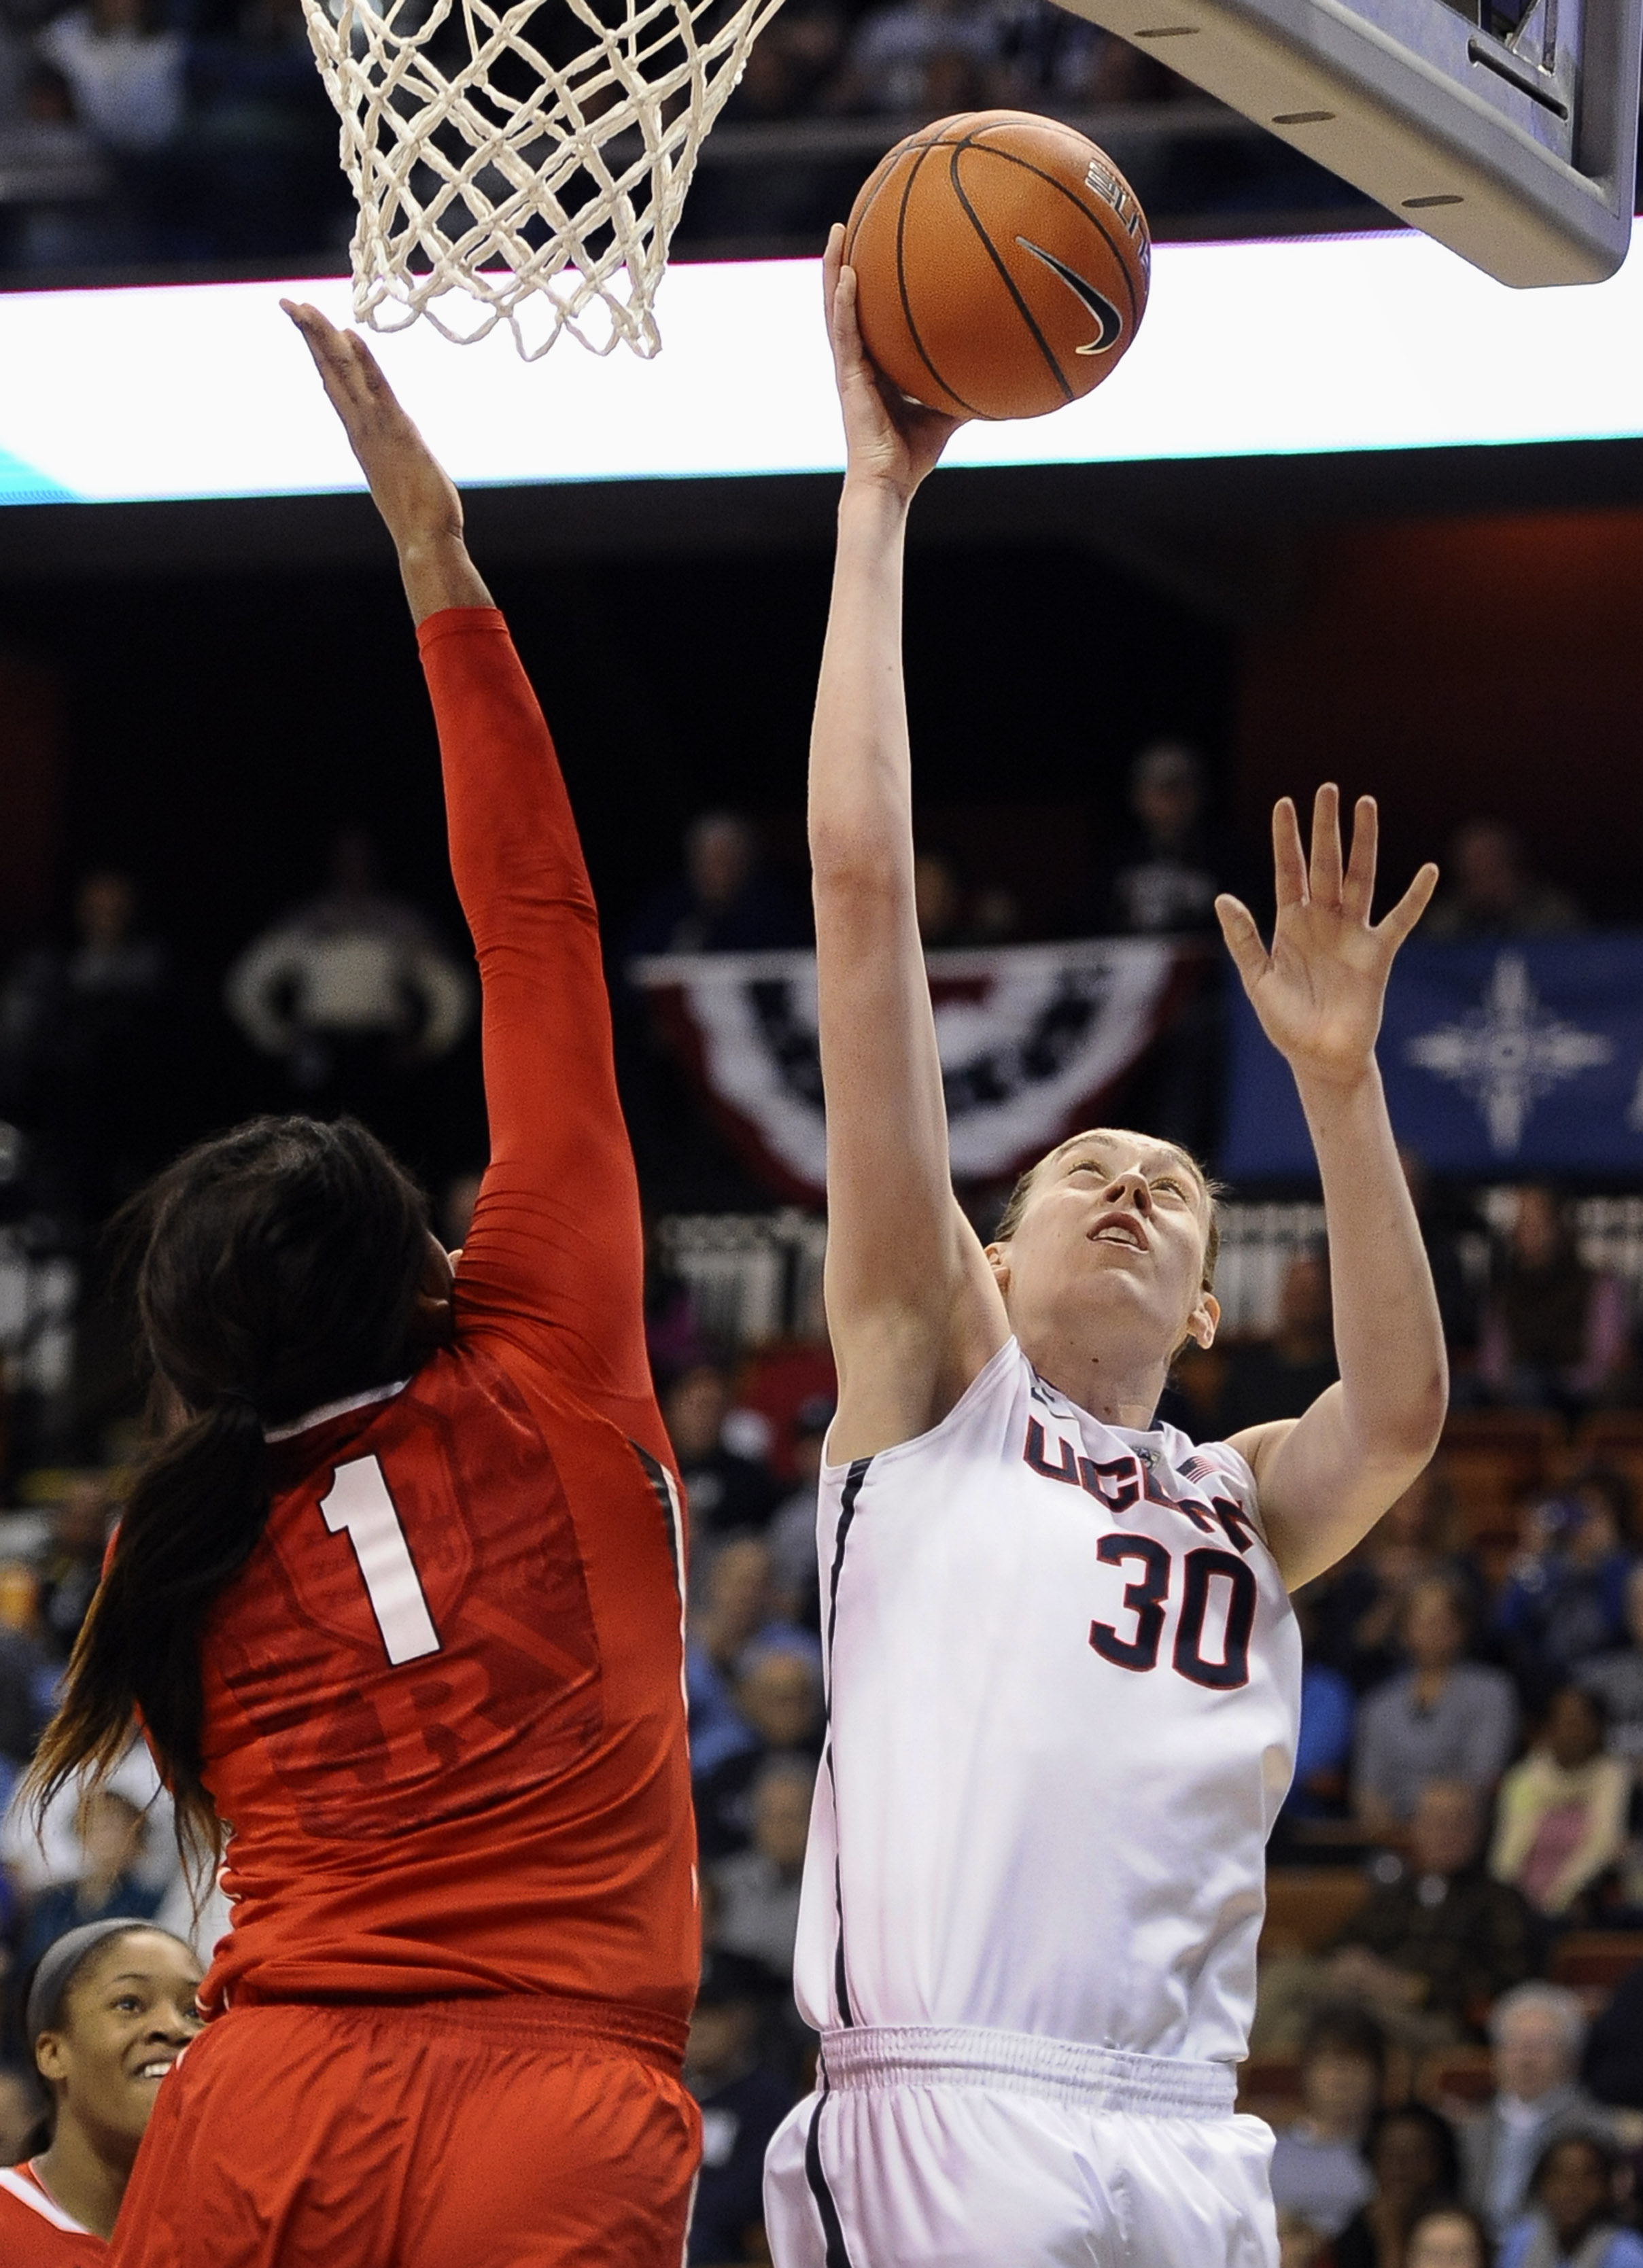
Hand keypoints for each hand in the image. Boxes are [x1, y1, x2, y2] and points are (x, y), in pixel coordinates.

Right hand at [282, 300, 461, 554]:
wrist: (424, 541)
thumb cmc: (419, 516)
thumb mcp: (401, 476)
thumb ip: (393, 456)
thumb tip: (395, 450)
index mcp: (362, 436)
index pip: (335, 385)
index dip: (320, 353)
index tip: (307, 324)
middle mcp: (360, 429)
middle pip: (329, 372)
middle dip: (309, 336)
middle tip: (288, 302)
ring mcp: (374, 430)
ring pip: (343, 374)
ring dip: (324, 339)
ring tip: (305, 308)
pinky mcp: (397, 432)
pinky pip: (376, 389)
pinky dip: (362, 361)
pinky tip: (349, 335)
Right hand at [823, 224, 963, 502]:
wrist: (889, 483)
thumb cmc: (914, 455)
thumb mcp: (948, 410)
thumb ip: (964, 384)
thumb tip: (1002, 365)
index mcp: (875, 364)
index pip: (869, 314)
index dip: (868, 281)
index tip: (874, 243)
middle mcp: (858, 359)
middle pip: (846, 300)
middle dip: (845, 260)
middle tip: (849, 221)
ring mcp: (849, 367)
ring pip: (835, 307)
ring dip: (834, 267)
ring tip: (837, 229)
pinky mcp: (847, 378)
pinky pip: (844, 332)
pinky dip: (844, 302)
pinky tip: (849, 274)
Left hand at [1216, 786, 1436, 1092]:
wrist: (1319, 1059)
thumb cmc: (1286, 1023)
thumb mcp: (1257, 979)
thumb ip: (1243, 939)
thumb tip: (1222, 897)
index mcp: (1291, 924)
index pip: (1288, 871)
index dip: (1286, 838)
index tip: (1284, 803)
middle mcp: (1323, 921)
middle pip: (1325, 864)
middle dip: (1326, 827)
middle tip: (1328, 788)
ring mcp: (1352, 934)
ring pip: (1360, 878)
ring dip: (1363, 842)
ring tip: (1366, 804)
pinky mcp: (1377, 954)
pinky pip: (1400, 919)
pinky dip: (1415, 896)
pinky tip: (1428, 870)